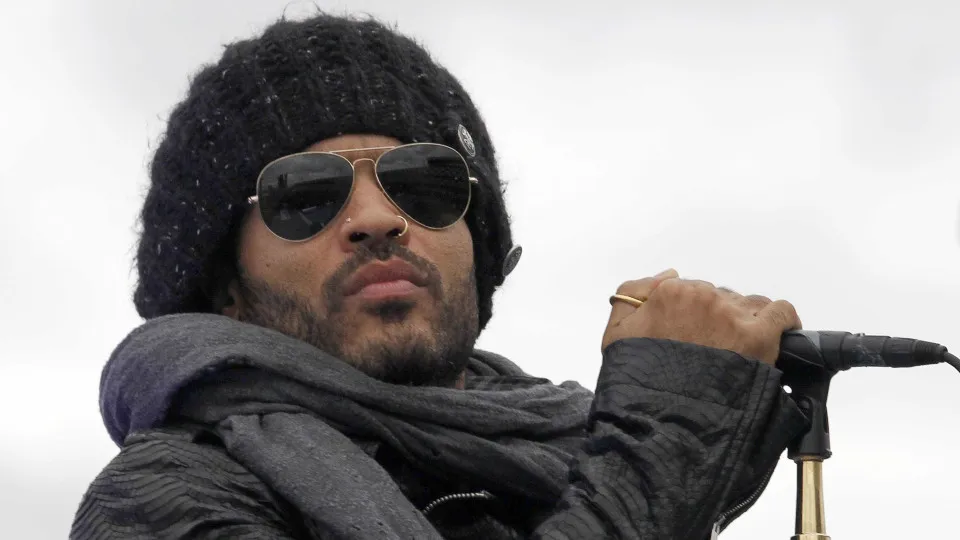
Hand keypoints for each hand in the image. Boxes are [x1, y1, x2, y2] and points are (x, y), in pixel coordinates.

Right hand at [602, 269, 802, 364]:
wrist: (662, 419)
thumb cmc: (638, 382)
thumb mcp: (615, 334)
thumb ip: (631, 294)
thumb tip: (667, 274)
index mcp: (669, 293)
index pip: (691, 289)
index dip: (692, 313)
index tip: (692, 334)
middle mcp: (702, 297)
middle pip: (721, 297)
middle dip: (719, 319)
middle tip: (713, 350)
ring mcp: (732, 316)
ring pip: (750, 305)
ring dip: (747, 321)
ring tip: (740, 350)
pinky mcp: (759, 336)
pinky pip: (781, 312)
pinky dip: (783, 320)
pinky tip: (780, 332)